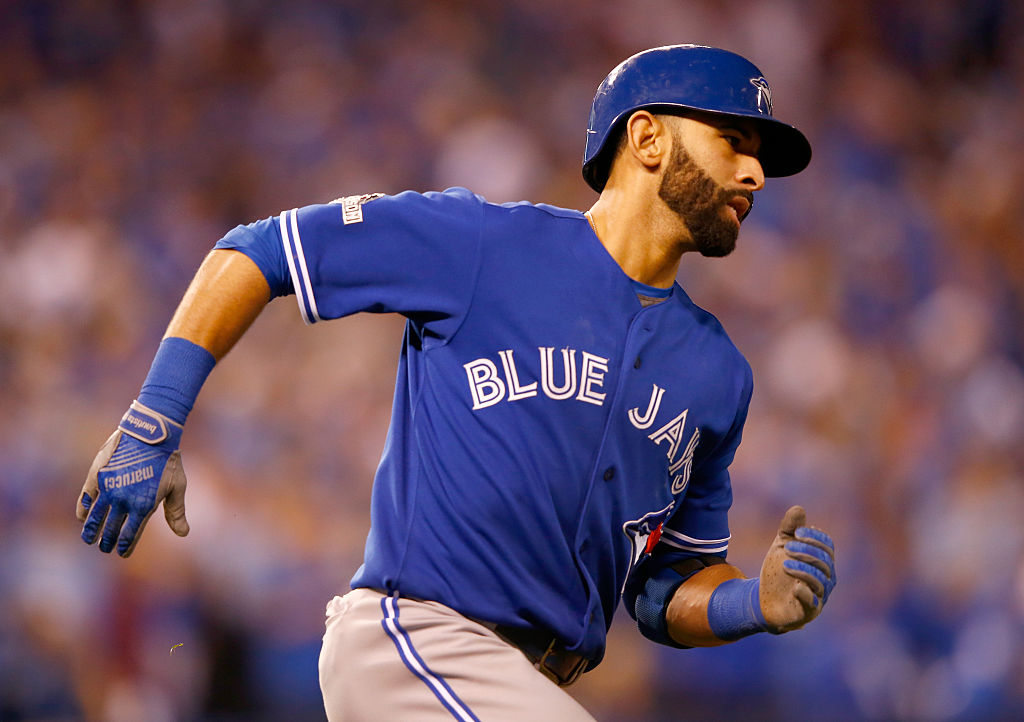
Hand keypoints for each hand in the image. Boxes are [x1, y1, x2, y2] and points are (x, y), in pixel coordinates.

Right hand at [77, 401, 189, 556]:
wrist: (150, 433)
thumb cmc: (168, 460)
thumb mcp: (177, 486)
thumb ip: (176, 512)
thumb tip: (183, 534)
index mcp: (144, 506)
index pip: (131, 535)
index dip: (126, 546)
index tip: (122, 554)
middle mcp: (123, 501)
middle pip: (112, 529)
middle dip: (108, 541)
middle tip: (105, 548)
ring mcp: (108, 489)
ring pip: (95, 518)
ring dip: (91, 531)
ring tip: (89, 540)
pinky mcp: (97, 476)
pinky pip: (86, 498)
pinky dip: (83, 510)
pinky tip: (82, 517)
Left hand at [759, 505, 835, 632]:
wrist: (764, 598)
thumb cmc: (778, 571)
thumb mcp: (781, 546)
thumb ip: (789, 529)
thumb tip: (799, 508)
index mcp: (822, 560)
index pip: (828, 546)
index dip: (815, 537)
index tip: (796, 532)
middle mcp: (826, 578)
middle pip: (825, 562)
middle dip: (807, 552)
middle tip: (787, 547)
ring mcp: (819, 595)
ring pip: (820, 581)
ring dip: (803, 570)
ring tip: (785, 564)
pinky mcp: (808, 611)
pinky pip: (813, 603)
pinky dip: (806, 594)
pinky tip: (795, 587)